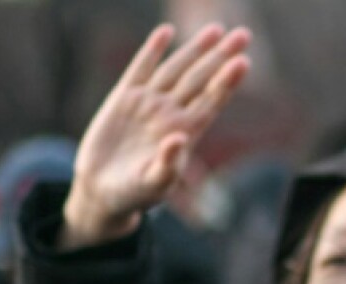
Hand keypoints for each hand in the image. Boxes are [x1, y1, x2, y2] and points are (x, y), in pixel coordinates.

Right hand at [60, 23, 251, 249]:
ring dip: (195, 49)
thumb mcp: (154, 184)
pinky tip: (165, 32)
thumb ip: (169, 164)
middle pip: (200, 79)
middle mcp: (171, 113)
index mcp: (185, 133)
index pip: (211, 102)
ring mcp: (149, 103)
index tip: (243, 62)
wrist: (102, 189)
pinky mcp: (124, 98)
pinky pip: (141, 68)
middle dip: (220, 57)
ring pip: (176, 69)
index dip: (227, 82)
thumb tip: (179, 137)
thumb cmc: (135, 193)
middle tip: (243, 34)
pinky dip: (152, 50)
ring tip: (216, 29)